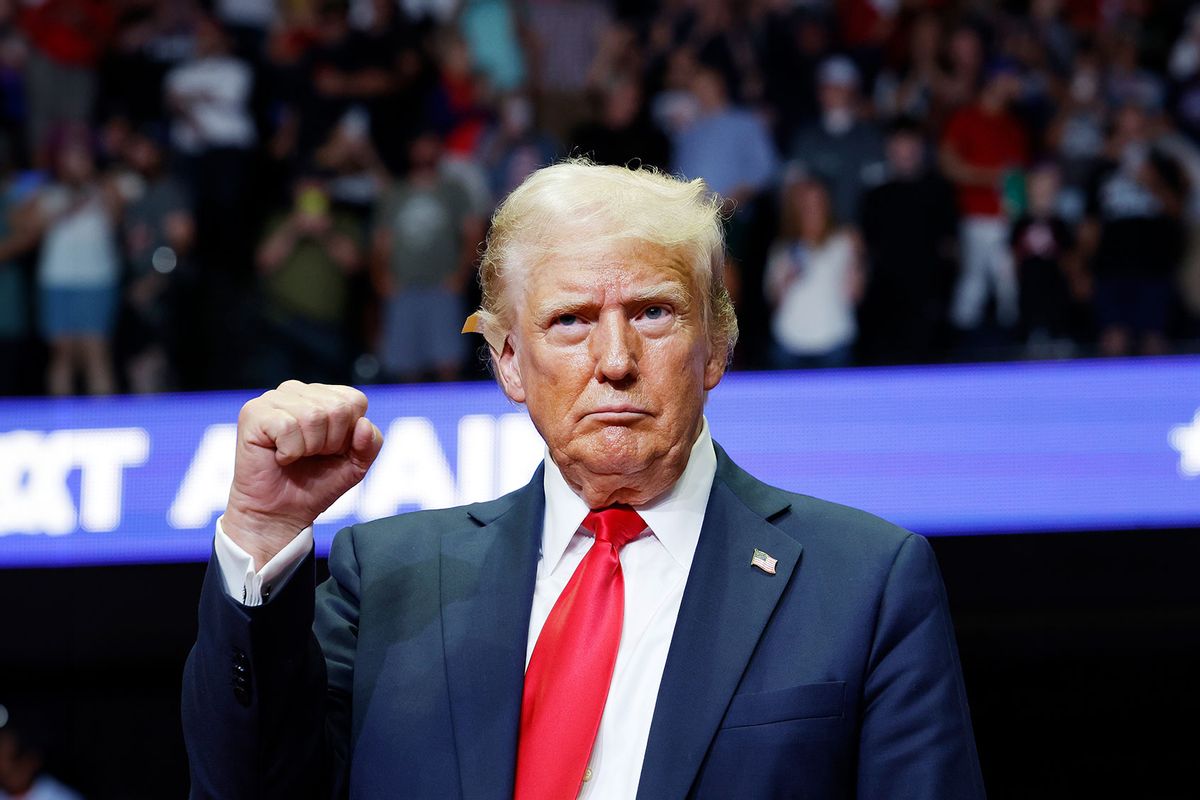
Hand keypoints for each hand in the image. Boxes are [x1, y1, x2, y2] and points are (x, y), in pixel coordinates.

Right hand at [223, 381, 383, 568]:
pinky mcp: (253, 412)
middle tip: (311, 456)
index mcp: (323, 396)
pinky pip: (287, 426)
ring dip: (309, 448)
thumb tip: (364, 424)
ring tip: (295, 456)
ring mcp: (273, 398)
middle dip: (330, 443)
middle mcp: (297, 391)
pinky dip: (289, 451)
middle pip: (337, 408)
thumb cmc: (316, 485)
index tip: (331, 450)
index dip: (349, 434)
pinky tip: (279, 457)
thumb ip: (370, 444)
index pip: (354, 400)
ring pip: (313, 416)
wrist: (281, 513)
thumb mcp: (356, 465)